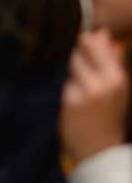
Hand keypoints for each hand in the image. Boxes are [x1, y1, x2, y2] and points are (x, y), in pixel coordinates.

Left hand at [61, 26, 130, 163]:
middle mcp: (104, 83)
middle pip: (79, 53)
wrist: (100, 150)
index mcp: (118, 77)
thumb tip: (102, 33)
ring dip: (72, 76)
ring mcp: (87, 92)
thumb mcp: (117, 87)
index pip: (97, 45)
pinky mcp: (71, 102)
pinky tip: (74, 105)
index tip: (85, 50)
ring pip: (70, 69)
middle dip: (78, 61)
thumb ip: (111, 60)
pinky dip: (67, 92)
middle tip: (84, 80)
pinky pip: (64, 86)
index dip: (87, 44)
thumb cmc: (109, 115)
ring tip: (81, 93)